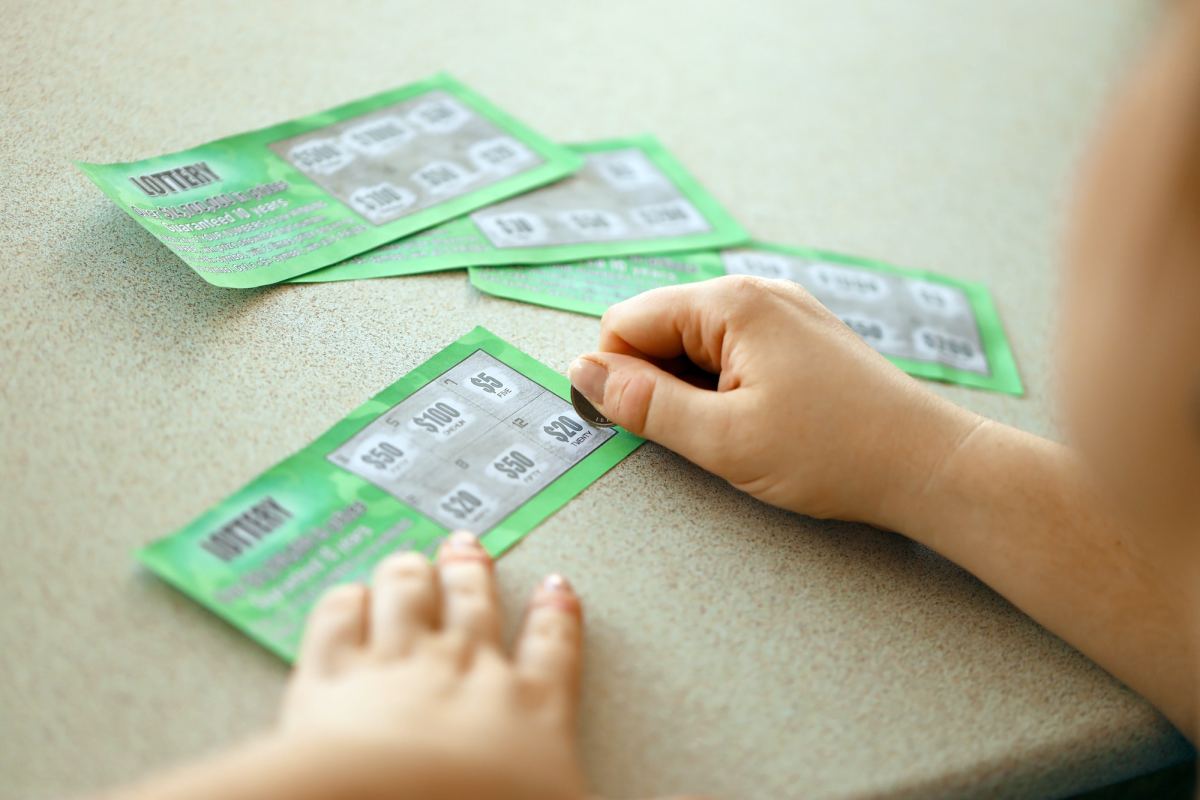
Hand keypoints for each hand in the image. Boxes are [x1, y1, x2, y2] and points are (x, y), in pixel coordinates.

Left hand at [277, 532, 585, 799]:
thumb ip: (560, 776)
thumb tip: (568, 787)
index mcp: (530, 709)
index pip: (552, 648)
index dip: (555, 614)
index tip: (555, 590)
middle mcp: (465, 671)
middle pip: (472, 604)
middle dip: (471, 572)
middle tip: (469, 548)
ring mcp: (396, 666)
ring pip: (405, 596)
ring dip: (409, 573)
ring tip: (412, 561)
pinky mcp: (331, 678)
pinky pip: (337, 620)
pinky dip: (345, 602)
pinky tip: (347, 596)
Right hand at [569, 275, 981, 526]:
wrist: (928, 466)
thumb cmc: (835, 453)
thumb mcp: (722, 439)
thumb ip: (643, 404)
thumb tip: (582, 374)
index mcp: (732, 303)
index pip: (626, 321)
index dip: (617, 377)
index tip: (641, 425)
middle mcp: (756, 292)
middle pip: (660, 327)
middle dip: (658, 382)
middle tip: (702, 436)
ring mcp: (783, 311)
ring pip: (695, 343)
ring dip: (694, 389)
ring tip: (740, 433)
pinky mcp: (800, 337)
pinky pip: (733, 352)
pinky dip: (727, 387)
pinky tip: (761, 422)